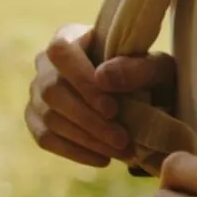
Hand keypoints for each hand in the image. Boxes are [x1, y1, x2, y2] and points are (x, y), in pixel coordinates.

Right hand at [25, 23, 176, 167]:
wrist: (146, 98)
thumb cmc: (150, 77)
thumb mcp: (159, 68)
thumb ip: (138, 68)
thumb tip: (103, 77)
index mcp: (71, 36)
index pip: (60, 52)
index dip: (82, 81)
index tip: (112, 108)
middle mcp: (46, 63)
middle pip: (52, 90)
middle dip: (89, 120)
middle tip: (122, 140)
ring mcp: (37, 92)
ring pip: (49, 117)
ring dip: (87, 139)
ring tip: (120, 151)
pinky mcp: (37, 119)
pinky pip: (45, 138)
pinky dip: (74, 152)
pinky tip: (103, 159)